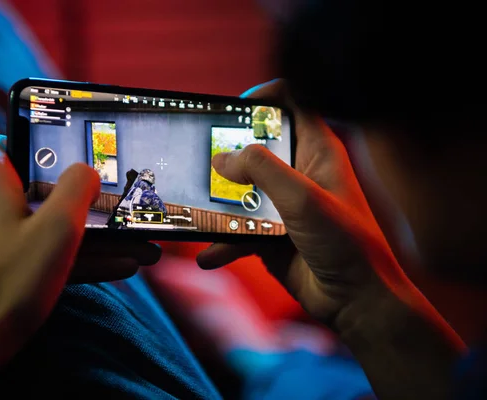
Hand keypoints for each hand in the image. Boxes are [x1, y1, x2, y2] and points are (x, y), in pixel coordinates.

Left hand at [0, 135, 157, 394]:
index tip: (85, 161)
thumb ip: (78, 188)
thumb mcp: (56, 228)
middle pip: (39, 191)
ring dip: (89, 238)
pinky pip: (32, 251)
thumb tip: (87, 170)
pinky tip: (116, 267)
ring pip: (41, 226)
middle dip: (88, 208)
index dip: (51, 150)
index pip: (16, 142)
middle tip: (125, 217)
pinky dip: (67, 256)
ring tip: (136, 250)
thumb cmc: (9, 280)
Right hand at [197, 80, 414, 325]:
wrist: (356, 301)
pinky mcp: (270, 233)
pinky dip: (223, 242)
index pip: (293, 102)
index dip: (263, 97)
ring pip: (240, 190)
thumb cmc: (345, 243)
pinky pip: (238, 229)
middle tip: (201, 159)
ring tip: (197, 213)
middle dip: (226, 152)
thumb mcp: (302, 198)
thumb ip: (261, 170)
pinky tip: (210, 256)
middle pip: (256, 146)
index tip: (233, 109)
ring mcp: (282, 204)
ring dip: (218, 203)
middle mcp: (299, 172)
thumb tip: (221, 158)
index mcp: (317, 150)